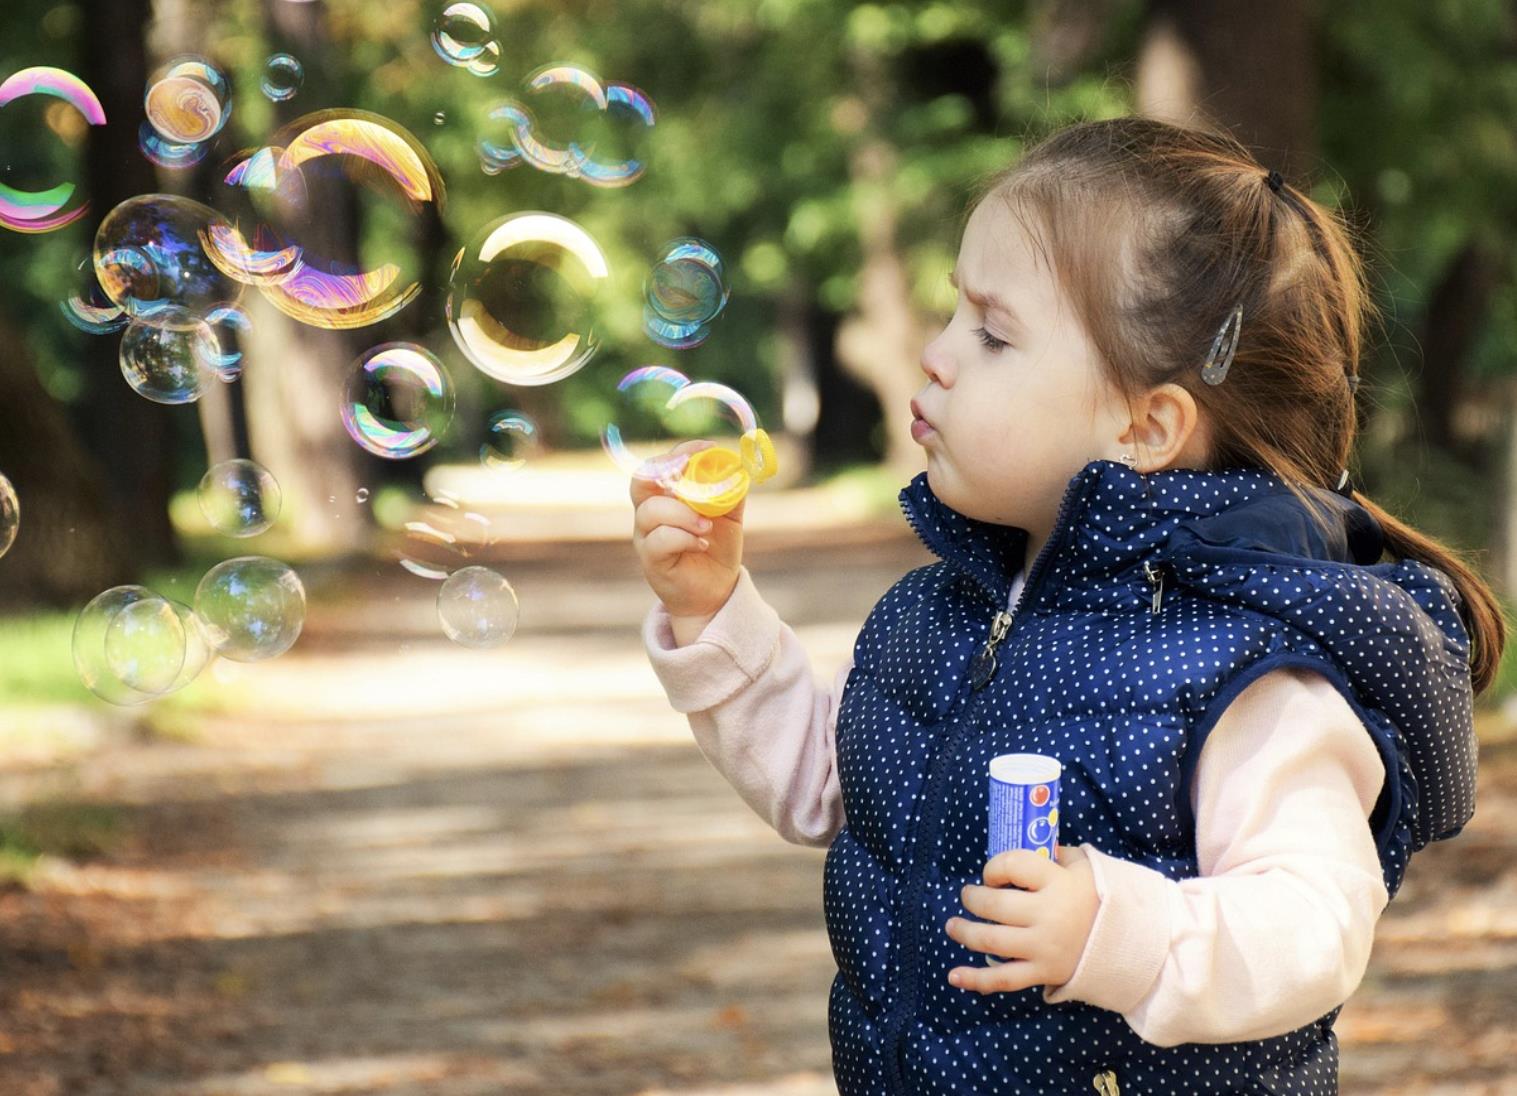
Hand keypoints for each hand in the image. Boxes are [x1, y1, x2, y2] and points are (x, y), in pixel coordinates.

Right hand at [630, 440, 745, 626]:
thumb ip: (731, 490)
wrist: (715, 590)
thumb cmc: (716, 547)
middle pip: (641, 481)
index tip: (707, 448)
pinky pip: (659, 540)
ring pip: (651, 511)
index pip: (661, 464)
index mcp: (666, 495)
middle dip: (666, 470)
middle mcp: (650, 512)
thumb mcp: (730, 515)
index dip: (680, 451)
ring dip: (683, 513)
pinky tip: (701, 543)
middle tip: (691, 471)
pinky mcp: (651, 560)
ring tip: (707, 525)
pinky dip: (683, 537)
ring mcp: (646, 536)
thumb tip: (739, 465)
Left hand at [944, 843, 1098, 993]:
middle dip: (973, 899)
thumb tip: (1034, 843)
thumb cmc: (1103, 899)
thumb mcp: (1087, 867)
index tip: (992, 874)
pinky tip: (954, 976)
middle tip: (967, 896)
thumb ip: (1058, 855)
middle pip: (995, 905)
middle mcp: (1048, 915)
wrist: (1132, 944)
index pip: (1012, 865)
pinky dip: (976, 980)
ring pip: (992, 940)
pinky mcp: (1043, 972)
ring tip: (952, 926)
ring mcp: (1044, 947)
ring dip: (965, 933)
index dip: (994, 867)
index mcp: (1058, 883)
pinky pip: (1004, 979)